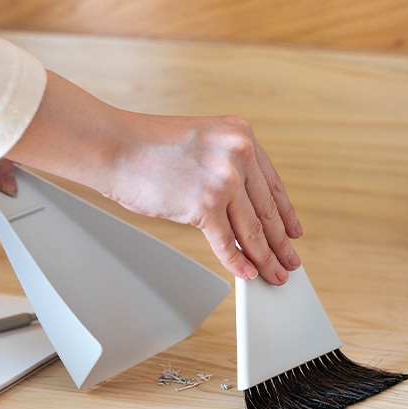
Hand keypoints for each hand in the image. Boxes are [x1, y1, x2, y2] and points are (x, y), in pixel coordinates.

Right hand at [103, 114, 302, 285]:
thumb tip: (240, 207)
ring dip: (265, 258)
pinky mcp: (204, 205)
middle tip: (289, 261)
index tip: (293, 231)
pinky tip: (245, 272)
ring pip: (252, 230)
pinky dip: (237, 262)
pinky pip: (227, 242)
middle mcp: (238, 154)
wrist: (114, 146)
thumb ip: (224, 166)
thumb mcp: (200, 142)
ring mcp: (223, 180)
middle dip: (280, 242)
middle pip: (266, 210)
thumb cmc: (146, 145)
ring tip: (273, 274)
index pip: (272, 183)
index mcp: (240, 134)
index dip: (285, 213)